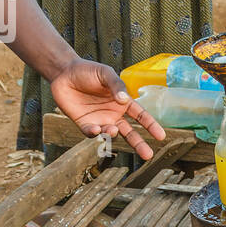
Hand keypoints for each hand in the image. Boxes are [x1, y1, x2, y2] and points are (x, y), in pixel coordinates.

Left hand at [49, 60, 166, 159]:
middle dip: (139, 144)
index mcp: (122, 103)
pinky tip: (95, 129)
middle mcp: (113, 114)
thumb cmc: (88, 71)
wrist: (64, 72)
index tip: (161, 136)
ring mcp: (99, 120)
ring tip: (112, 130)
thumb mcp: (106, 73)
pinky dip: (94, 134)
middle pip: (129, 133)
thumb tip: (124, 100)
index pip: (140, 116)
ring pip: (111, 135)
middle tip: (148, 155)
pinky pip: (91, 133)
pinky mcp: (84, 124)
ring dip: (112, 135)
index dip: (151, 125)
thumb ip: (116, 85)